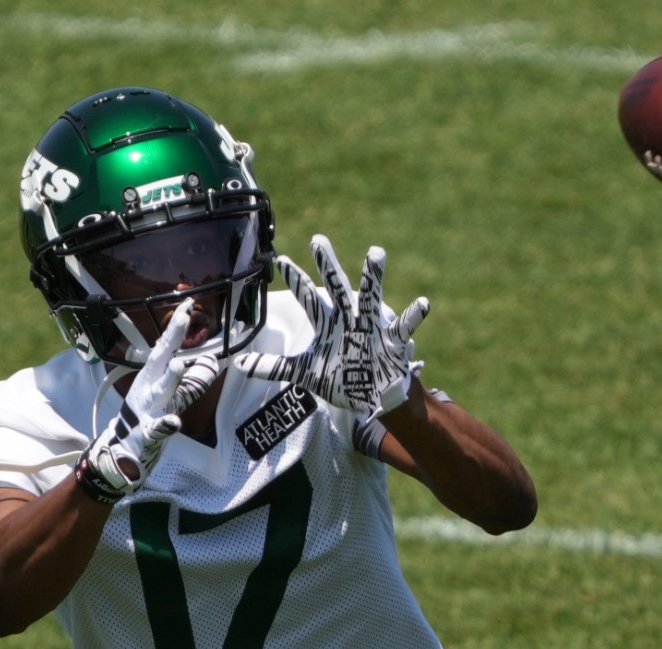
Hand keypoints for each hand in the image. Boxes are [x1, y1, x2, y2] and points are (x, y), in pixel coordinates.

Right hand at [76, 299, 219, 502]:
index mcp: (153, 374)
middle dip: (172, 336)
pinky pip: (159, 428)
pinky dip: (166, 424)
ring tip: (178, 365)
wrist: (126, 446)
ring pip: (160, 390)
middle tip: (184, 315)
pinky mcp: (149, 430)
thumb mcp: (168, 392)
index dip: (176, 324)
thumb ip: (191, 378)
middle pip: (160, 357)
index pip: (166, 344)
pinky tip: (173, 421)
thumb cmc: (150, 414)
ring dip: (169, 378)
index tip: (187, 302)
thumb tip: (211, 361)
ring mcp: (149, 407)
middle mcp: (150, 385)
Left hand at [233, 234, 427, 416]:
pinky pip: (405, 326)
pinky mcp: (392, 341)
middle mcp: (348, 319)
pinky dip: (414, 315)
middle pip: (336, 287)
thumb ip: (274, 366)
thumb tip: (238, 365)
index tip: (281, 259)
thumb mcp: (304, 373)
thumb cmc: (341, 380)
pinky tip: (423, 303)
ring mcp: (371, 327)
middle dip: (327, 265)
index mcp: (328, 324)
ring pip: (372, 296)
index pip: (308, 298)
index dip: (296, 280)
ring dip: (373, 276)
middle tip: (317, 239)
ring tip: (376, 252)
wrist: (372, 397)